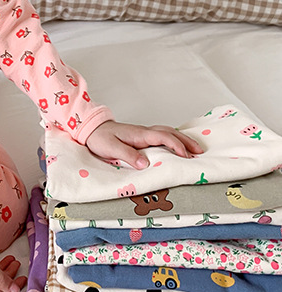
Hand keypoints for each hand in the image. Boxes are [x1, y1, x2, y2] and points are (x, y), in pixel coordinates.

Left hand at [85, 120, 203, 169]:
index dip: (175, 145)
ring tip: (195, 149)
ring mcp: (144, 133)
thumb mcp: (111, 148)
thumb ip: (128, 155)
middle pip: (170, 132)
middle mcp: (144, 132)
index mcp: (139, 134)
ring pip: (167, 132)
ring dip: (182, 139)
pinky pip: (162, 135)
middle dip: (186, 141)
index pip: (162, 137)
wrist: (92, 128)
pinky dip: (174, 139)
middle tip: (200, 152)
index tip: (185, 156)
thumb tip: (146, 164)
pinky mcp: (142, 136)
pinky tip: (178, 145)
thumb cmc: (100, 138)